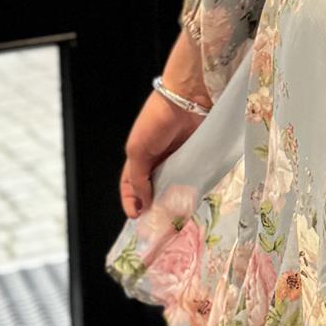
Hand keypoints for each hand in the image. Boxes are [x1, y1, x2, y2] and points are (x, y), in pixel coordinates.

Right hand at [118, 81, 208, 220]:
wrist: (186, 99)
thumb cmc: (156, 121)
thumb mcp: (138, 150)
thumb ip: (138, 178)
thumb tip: (144, 202)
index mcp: (138, 158)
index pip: (131, 187)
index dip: (131, 202)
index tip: (136, 218)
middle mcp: (157, 161)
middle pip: (153, 190)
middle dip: (155, 207)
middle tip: (158, 225)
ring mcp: (177, 160)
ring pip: (173, 187)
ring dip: (173, 202)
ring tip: (175, 218)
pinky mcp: (194, 158)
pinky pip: (190, 179)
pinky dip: (188, 191)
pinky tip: (190, 202)